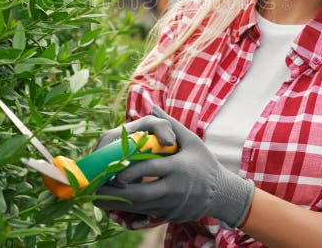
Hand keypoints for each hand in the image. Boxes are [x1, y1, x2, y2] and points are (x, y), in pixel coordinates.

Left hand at [94, 106, 254, 227]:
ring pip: (141, 206)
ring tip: (101, 196)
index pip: (150, 168)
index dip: (130, 169)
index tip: (115, 168)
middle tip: (100, 185)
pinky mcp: (169, 215)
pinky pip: (146, 213)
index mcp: (178, 168)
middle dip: (118, 191)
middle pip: (141, 193)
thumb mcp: (192, 141)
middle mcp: (175, 188)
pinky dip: (130, 209)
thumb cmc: (205, 163)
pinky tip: (117, 203)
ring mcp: (172, 204)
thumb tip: (153, 106)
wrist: (221, 193)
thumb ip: (170, 125)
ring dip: (120, 202)